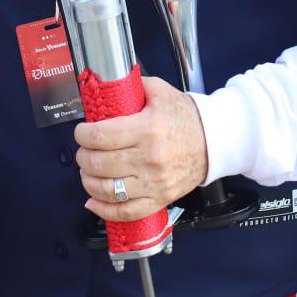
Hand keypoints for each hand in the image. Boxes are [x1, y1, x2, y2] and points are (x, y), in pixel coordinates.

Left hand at [73, 77, 207, 223]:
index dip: (82, 135)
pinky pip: (125, 212)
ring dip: (89, 181)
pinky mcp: (159, 199)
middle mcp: (149, 158)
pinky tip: (94, 201)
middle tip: (85, 150)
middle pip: (98, 164)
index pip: (100, 136)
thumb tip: (106, 83)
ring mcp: (154, 182)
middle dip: (83, 156)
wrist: (214, 142)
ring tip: (88, 172)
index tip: (82, 132)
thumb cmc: (186, 118)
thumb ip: (132, 85)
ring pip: (107, 190)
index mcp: (148, 128)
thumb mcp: (160, 91)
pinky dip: (104, 210)